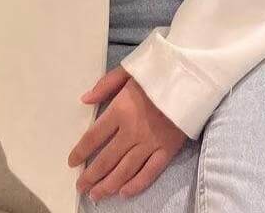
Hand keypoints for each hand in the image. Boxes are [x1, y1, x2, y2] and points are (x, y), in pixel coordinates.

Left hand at [68, 65, 187, 200]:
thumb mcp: (129, 69)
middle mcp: (132, 131)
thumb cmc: (159, 70)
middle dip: (90, 175)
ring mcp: (150, 143)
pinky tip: (124, 193)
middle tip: (80, 186)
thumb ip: (105, 85)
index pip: (94, 137)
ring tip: (96, 194)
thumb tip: (84, 100)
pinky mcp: (167, 150)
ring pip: (125, 171)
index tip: (72, 161)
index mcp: (120, 110)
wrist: (192, 76)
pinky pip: (149, 173)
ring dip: (108, 185)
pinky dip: (136, 185)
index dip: (80, 151)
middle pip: (106, 159)